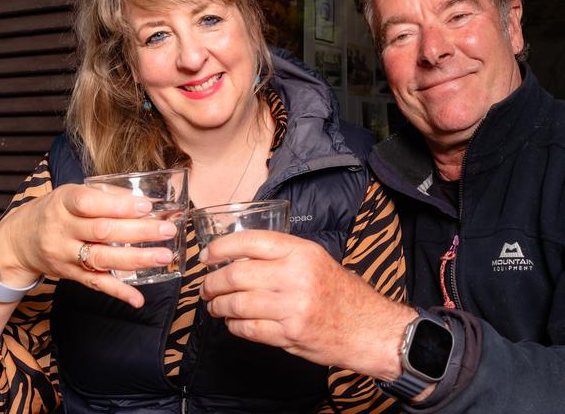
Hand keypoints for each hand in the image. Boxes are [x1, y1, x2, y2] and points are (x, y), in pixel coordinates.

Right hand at [0, 184, 176, 306]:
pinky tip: (138, 298)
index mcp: (63, 203)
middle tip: (168, 230)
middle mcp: (62, 230)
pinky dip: (118, 292)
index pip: (89, 203)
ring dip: (136, 259)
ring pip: (102, 259)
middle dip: (139, 231)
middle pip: (102, 231)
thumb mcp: (71, 193)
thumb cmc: (54, 211)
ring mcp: (65, 255)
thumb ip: (105, 195)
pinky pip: (96, 284)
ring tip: (163, 256)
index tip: (146, 205)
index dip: (118, 205)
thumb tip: (144, 200)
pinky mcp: (70, 275)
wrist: (19, 241)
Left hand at [200, 230, 416, 379]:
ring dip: (218, 305)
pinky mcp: (289, 334)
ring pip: (237, 304)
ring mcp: (291, 307)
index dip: (221, 247)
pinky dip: (233, 325)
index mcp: (301, 252)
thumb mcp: (316, 260)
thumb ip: (281, 256)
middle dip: (212, 282)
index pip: (250, 242)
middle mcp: (295, 276)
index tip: (207, 255)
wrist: (369, 328)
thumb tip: (238, 257)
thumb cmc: (341, 292)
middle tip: (205, 286)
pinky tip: (232, 322)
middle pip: (236, 275)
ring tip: (214, 305)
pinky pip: (248, 328)